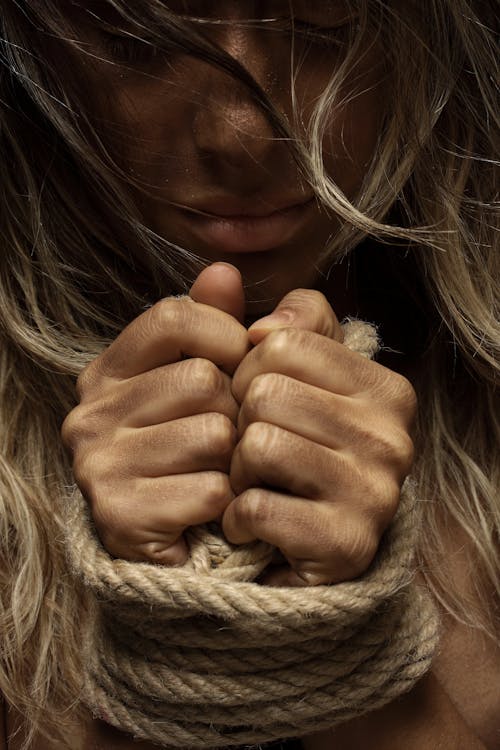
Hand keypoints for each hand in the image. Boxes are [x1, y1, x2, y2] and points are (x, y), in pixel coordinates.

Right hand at [61, 264, 248, 564]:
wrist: (184, 537)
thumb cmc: (203, 448)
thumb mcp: (216, 375)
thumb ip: (222, 322)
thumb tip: (223, 271)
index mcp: (110, 369)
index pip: (175, 315)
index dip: (226, 336)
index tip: (241, 366)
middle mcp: (90, 411)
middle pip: (202, 379)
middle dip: (233, 412)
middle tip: (224, 439)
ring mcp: (97, 464)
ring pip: (212, 435)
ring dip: (233, 459)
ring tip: (215, 472)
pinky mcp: (118, 516)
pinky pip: (211, 491)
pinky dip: (226, 502)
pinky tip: (208, 508)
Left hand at [222, 289, 415, 585]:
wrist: (310, 548)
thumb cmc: (298, 450)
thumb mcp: (303, 378)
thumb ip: (289, 324)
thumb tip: (261, 322)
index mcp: (386, 388)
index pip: (281, 343)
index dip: (247, 370)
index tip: (256, 400)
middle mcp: (393, 438)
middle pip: (265, 393)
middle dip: (239, 423)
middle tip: (252, 451)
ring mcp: (375, 495)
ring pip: (258, 446)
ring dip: (237, 471)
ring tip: (255, 484)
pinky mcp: (346, 546)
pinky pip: (256, 507)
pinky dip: (238, 517)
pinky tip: (254, 524)